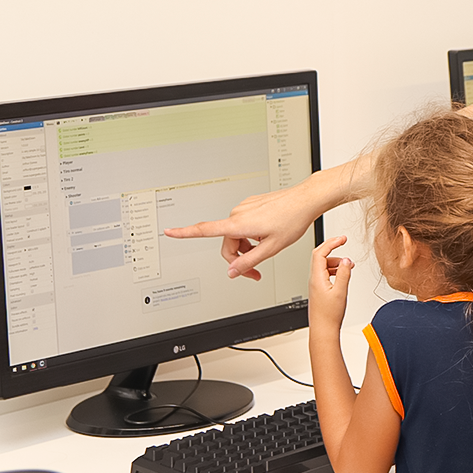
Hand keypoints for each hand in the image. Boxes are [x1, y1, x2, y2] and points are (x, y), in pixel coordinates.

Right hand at [164, 184, 322, 280]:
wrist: (304, 200)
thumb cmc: (291, 220)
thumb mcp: (271, 248)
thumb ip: (248, 262)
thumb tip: (232, 271)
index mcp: (238, 224)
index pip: (204, 230)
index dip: (184, 233)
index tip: (168, 232)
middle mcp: (237, 213)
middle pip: (226, 243)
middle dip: (238, 258)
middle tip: (255, 272)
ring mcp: (243, 208)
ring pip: (235, 235)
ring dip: (246, 247)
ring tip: (265, 247)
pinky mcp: (250, 205)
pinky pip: (243, 225)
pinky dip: (250, 235)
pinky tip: (266, 234)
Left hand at [308, 235, 353, 331]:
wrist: (323, 330)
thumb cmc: (329, 315)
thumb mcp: (340, 292)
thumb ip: (344, 274)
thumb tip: (346, 260)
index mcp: (316, 277)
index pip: (320, 252)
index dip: (331, 242)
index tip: (342, 238)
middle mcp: (314, 279)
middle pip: (321, 256)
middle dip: (333, 249)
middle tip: (344, 243)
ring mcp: (316, 284)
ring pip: (324, 265)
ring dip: (336, 261)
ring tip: (349, 265)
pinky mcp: (319, 290)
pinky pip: (326, 273)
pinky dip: (335, 270)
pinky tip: (343, 275)